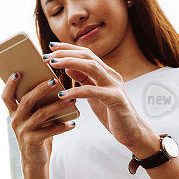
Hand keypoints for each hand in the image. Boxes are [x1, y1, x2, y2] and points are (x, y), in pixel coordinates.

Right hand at [1, 72, 76, 166]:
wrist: (33, 160)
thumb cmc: (35, 133)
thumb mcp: (30, 118)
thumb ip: (35, 105)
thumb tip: (51, 84)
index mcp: (13, 112)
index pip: (6, 96)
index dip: (10, 84)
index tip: (18, 72)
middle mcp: (16, 120)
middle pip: (26, 100)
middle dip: (41, 89)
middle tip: (54, 80)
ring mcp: (23, 131)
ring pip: (41, 114)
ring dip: (57, 106)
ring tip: (71, 100)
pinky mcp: (33, 141)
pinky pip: (49, 131)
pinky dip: (62, 126)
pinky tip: (73, 123)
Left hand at [44, 42, 159, 155]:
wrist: (132, 132)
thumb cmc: (112, 113)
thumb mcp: (94, 95)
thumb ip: (84, 80)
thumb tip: (68, 68)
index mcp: (106, 73)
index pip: (86, 54)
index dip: (69, 48)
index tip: (51, 46)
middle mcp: (111, 75)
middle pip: (87, 56)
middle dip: (66, 53)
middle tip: (47, 56)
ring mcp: (115, 85)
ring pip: (91, 67)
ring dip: (70, 63)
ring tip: (52, 65)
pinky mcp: (116, 99)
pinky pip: (93, 91)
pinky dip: (76, 91)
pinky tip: (62, 94)